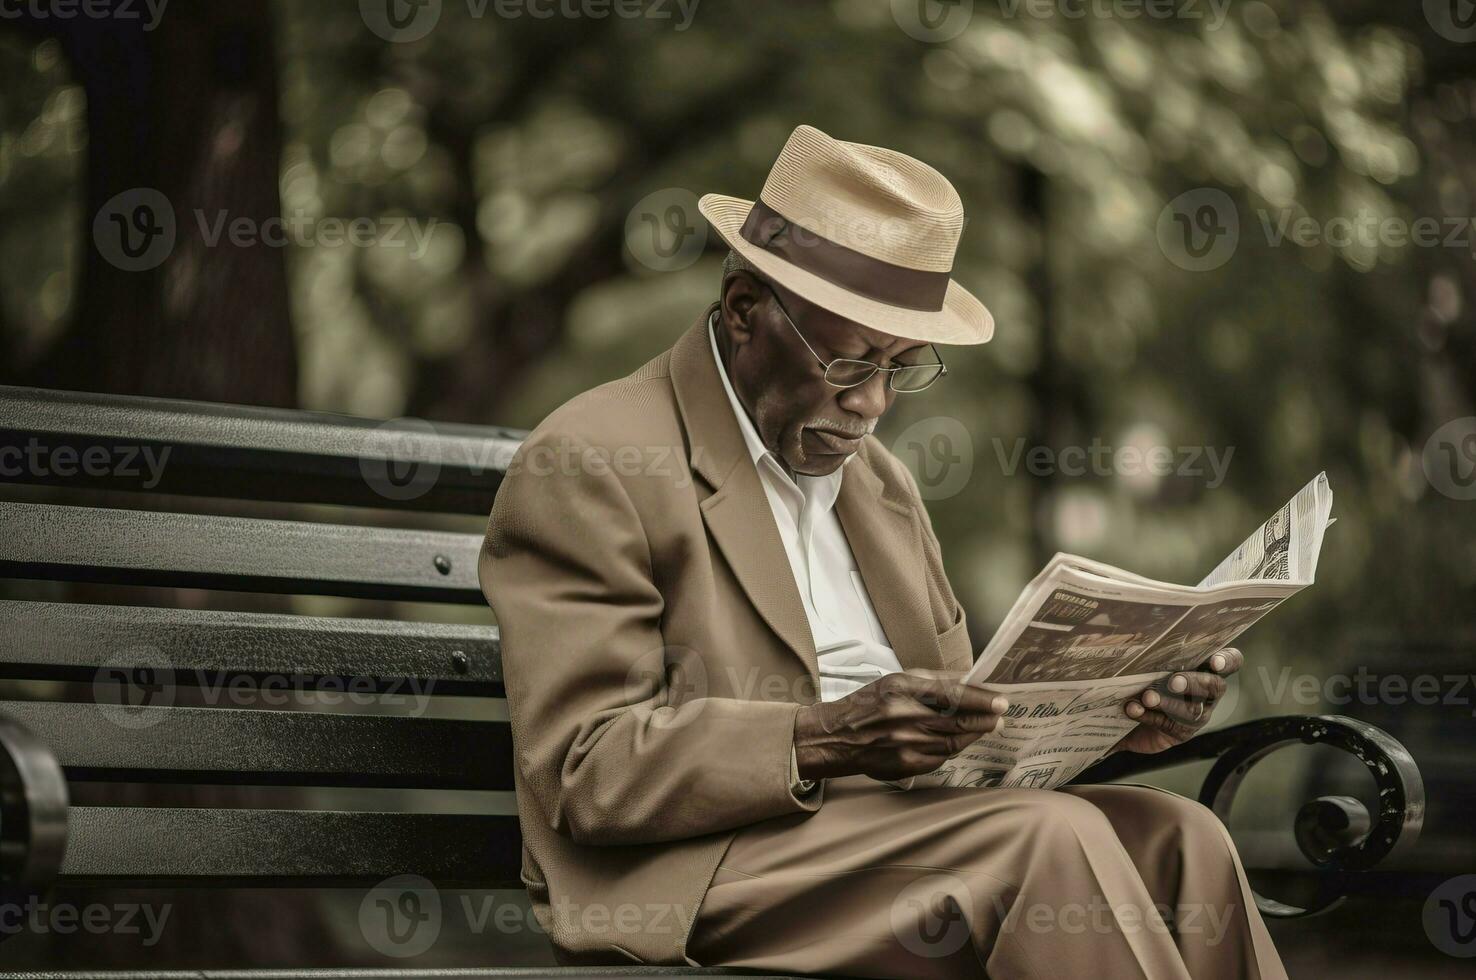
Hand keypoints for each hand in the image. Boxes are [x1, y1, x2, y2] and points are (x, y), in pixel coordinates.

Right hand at [793, 670, 1008, 781]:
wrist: (836, 738)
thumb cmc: (868, 704)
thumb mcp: (896, 681)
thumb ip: (933, 680)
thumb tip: (969, 679)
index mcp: (901, 689)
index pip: (952, 694)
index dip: (981, 699)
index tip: (1002, 701)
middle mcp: (904, 717)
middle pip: (958, 723)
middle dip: (985, 720)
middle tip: (1001, 717)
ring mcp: (905, 745)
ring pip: (954, 744)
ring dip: (974, 736)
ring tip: (986, 727)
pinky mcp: (906, 766)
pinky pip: (941, 758)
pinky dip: (953, 749)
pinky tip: (958, 741)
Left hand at [1112, 648, 1241, 755]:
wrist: (1128, 712)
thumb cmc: (1144, 674)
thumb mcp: (1148, 659)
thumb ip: (1149, 649)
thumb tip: (1126, 626)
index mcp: (1205, 666)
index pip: (1231, 661)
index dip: (1227, 661)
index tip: (1213, 662)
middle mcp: (1207, 692)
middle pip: (1214, 686)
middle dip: (1193, 683)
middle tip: (1173, 682)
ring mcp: (1198, 713)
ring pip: (1193, 710)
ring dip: (1168, 703)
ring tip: (1146, 697)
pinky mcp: (1182, 732)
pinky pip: (1170, 725)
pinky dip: (1149, 716)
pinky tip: (1132, 709)